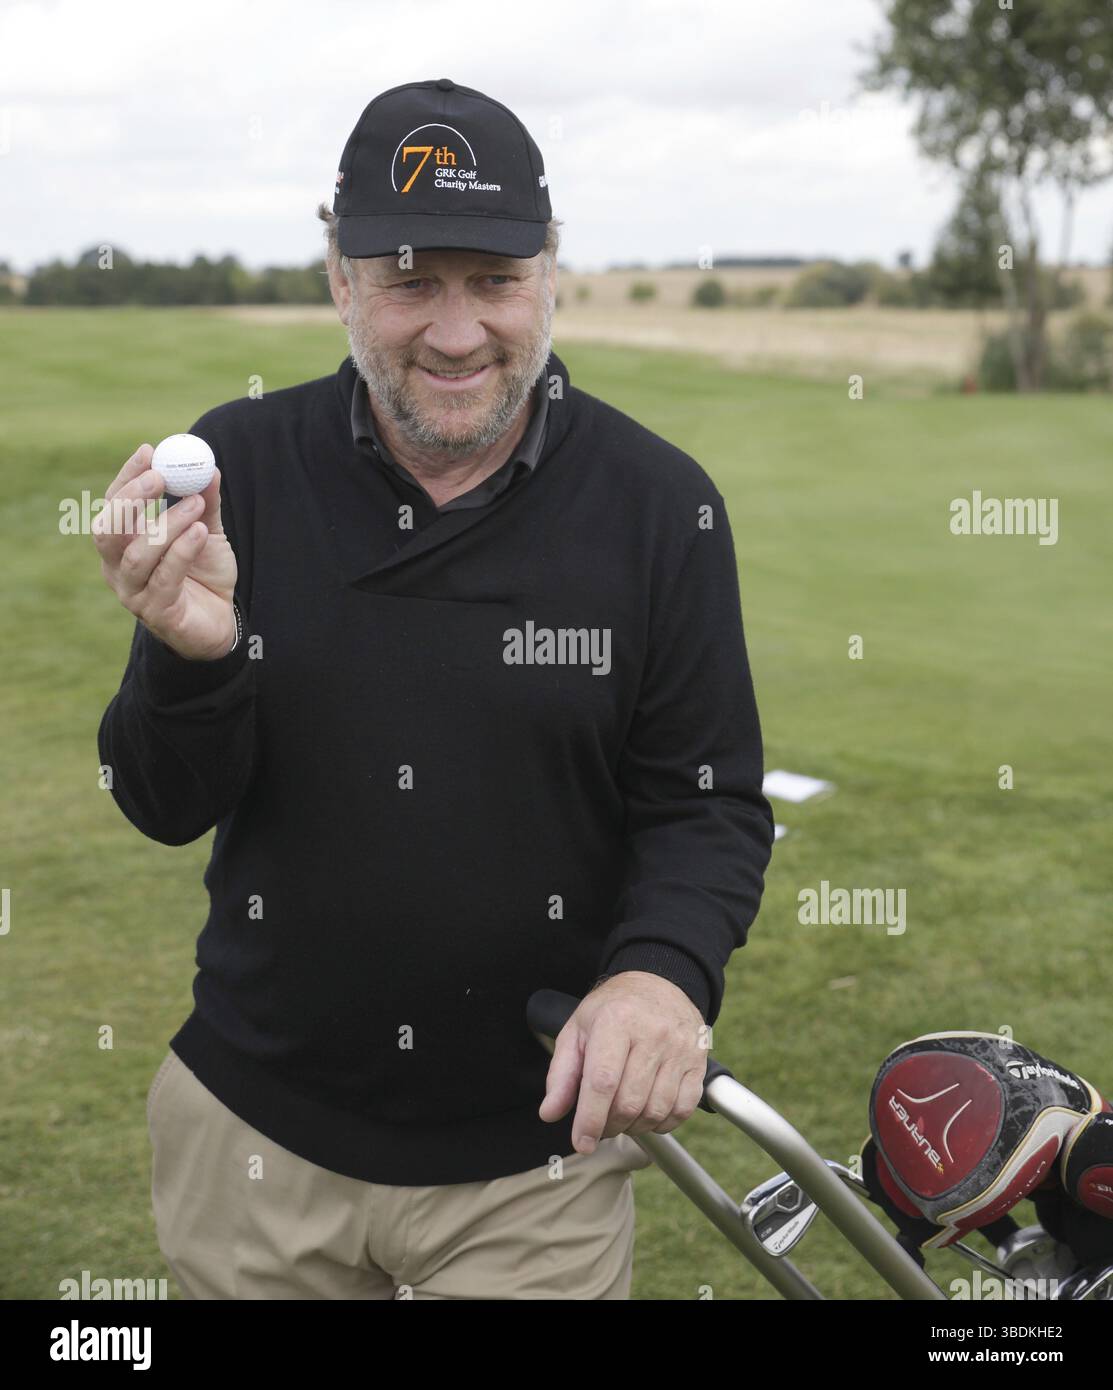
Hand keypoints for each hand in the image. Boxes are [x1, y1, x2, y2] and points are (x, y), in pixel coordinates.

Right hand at [93, 443, 238, 660]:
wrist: (221, 622)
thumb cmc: (204, 574)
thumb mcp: (207, 532)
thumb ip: (205, 503)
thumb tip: (210, 466)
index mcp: (122, 542)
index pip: (113, 504)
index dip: (127, 476)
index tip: (150, 451)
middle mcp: (118, 567)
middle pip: (107, 530)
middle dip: (131, 499)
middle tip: (160, 476)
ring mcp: (134, 593)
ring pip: (137, 554)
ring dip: (167, 524)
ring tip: (196, 504)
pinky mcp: (157, 613)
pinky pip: (165, 578)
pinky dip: (182, 551)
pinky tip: (202, 533)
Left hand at [538, 971, 708, 1154]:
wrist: (660, 983)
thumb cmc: (614, 1010)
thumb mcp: (578, 1030)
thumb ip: (561, 1073)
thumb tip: (550, 1113)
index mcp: (616, 1021)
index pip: (603, 1082)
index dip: (590, 1119)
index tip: (582, 1143)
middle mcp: (652, 1033)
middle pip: (629, 1102)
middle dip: (609, 1126)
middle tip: (600, 1124)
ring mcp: (679, 1049)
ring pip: (656, 1110)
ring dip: (635, 1127)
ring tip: (622, 1117)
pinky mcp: (698, 1062)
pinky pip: (682, 1110)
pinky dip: (662, 1123)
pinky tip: (647, 1113)